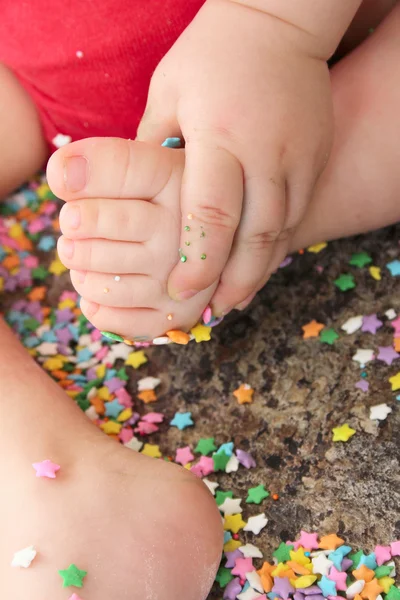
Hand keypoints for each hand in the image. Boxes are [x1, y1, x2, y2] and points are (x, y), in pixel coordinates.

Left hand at [137, 0, 333, 314]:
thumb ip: (151, 148)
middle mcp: (265, 153)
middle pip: (255, 237)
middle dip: (232, 282)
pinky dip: (278, 244)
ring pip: (282, 232)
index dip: (197, 262)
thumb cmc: (211, 54)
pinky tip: (259, 262)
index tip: (180, 293)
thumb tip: (137, 197)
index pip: (211, 215)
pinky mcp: (314, 156)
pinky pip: (300, 213)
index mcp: (221, 136)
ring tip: (234, 298)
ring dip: (257, 272)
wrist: (279, 21)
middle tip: (211, 312)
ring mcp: (298, 156)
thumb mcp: (168, 94)